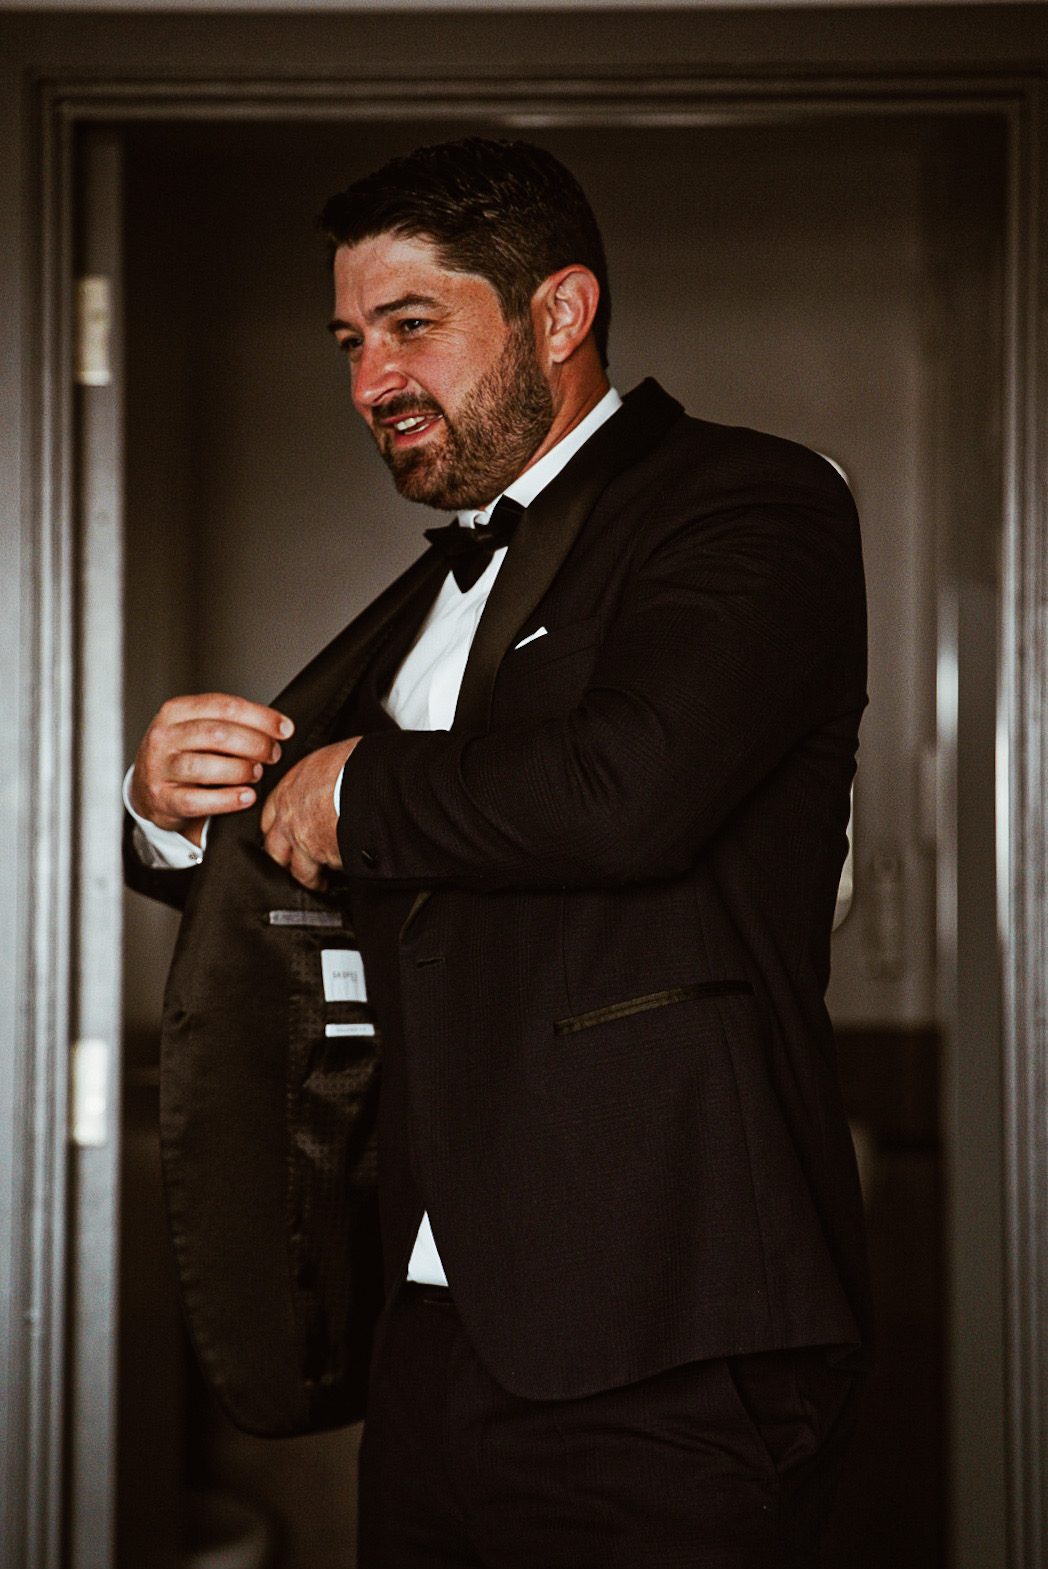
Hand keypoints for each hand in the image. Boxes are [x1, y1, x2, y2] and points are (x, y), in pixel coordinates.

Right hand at [129, 693, 293, 845]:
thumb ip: (231, 723)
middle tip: (273, 754)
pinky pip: (197, 800)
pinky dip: (227, 800)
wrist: (148, 788)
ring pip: (205, 766)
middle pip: (217, 734)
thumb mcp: (199, 729)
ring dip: (241, 770)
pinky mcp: (162, 799)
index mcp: (176, 711)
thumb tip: (279, 728)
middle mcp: (164, 737)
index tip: (285, 729)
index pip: (224, 706)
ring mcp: (159, 768)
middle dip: (254, 744)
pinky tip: (246, 797)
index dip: (260, 717)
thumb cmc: (183, 754)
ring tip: (257, 774)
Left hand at [260, 738, 359, 890]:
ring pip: (300, 871)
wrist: (371, 781)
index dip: (275, 828)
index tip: (281, 835)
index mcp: (289, 790)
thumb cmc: (356, 763)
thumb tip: (332, 776)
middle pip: (275, 850)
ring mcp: (307, 842)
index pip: (269, 817)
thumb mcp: (330, 759)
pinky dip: (337, 874)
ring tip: (320, 884)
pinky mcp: (328, 858)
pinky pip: (330, 872)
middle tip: (291, 866)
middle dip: (283, 861)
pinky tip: (345, 872)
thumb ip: (322, 776)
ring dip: (310, 879)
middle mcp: (291, 819)